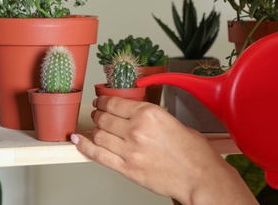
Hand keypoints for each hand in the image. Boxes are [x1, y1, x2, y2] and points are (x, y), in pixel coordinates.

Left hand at [71, 96, 256, 203]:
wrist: (199, 177)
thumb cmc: (193, 152)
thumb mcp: (172, 122)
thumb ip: (150, 117)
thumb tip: (134, 116)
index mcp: (149, 114)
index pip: (115, 103)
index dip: (103, 101)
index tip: (101, 101)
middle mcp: (136, 130)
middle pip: (104, 118)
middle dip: (97, 113)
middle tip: (96, 112)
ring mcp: (129, 151)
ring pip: (98, 135)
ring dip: (92, 128)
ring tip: (92, 126)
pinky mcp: (127, 169)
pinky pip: (97, 155)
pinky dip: (84, 146)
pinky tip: (77, 140)